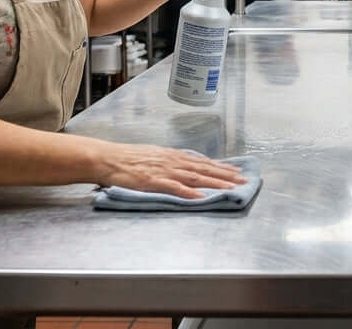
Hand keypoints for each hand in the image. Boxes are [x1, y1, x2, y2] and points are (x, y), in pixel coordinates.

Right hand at [100, 143, 244, 198]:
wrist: (108, 158)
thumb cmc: (129, 158)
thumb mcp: (155, 155)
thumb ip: (172, 162)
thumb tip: (187, 166)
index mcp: (173, 156)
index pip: (203, 162)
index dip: (221, 168)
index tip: (236, 172)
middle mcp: (173, 161)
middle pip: (204, 169)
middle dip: (225, 175)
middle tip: (243, 180)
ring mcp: (164, 171)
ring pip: (195, 177)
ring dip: (214, 183)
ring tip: (231, 188)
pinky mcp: (153, 181)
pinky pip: (174, 187)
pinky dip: (189, 192)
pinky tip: (201, 197)